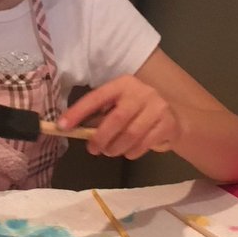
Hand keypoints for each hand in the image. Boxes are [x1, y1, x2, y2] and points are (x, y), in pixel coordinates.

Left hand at [59, 75, 180, 159]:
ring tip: (110, 151)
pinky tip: (128, 152)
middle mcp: (141, 92)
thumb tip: (73, 129)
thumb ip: (100, 116)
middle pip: (116, 119)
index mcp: (123, 84)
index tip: (63, 126)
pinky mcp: (168, 124)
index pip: (96, 97)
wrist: (175, 117)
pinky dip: (131, 152)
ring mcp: (157, 108)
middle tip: (93, 149)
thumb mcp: (120, 106)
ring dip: (115, 148)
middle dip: (100, 138)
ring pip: (130, 135)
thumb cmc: (138, 112)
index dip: (78, 112)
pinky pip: (144, 144)